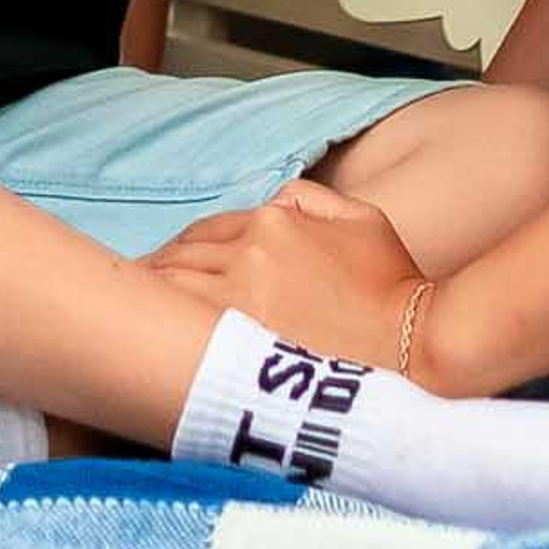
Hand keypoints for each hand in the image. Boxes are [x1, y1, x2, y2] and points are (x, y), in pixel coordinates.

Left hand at [145, 178, 426, 370]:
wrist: (419, 347)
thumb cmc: (394, 286)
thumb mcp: (360, 218)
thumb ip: (309, 199)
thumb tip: (272, 203)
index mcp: (272, 221)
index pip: (205, 232)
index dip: (183, 251)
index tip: (168, 270)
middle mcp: (248, 255)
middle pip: (179, 259)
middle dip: (157, 274)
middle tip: (134, 298)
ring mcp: (239, 302)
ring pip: (171, 291)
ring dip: (150, 301)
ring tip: (129, 322)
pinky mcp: (240, 349)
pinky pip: (183, 334)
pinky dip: (160, 333)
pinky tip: (146, 344)